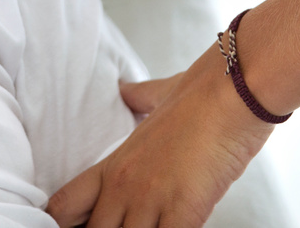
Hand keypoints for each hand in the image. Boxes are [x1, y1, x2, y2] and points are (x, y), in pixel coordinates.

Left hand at [47, 47, 273, 227]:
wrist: (235, 87)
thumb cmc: (203, 92)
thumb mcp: (160, 95)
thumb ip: (139, 98)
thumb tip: (125, 89)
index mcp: (115, 164)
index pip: (64, 206)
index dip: (65, 223)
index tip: (78, 225)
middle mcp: (125, 186)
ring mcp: (152, 200)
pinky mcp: (184, 210)